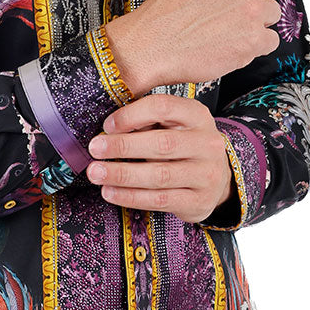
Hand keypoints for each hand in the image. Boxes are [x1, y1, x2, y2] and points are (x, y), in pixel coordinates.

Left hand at [85, 94, 233, 224]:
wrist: (215, 178)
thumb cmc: (183, 145)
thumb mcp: (173, 124)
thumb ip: (147, 121)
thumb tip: (108, 130)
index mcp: (197, 115)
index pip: (163, 107)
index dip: (131, 115)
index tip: (107, 126)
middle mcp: (207, 143)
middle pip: (161, 143)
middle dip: (123, 146)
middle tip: (95, 149)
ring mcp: (206, 174)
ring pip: (159, 175)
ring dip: (122, 174)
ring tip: (96, 173)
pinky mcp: (199, 201)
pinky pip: (159, 200)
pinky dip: (131, 197)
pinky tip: (110, 192)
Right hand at [105, 0, 291, 92]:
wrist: (152, 44)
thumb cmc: (169, 10)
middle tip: (240, 5)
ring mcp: (252, 8)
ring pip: (275, 13)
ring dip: (258, 21)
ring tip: (226, 26)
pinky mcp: (254, 39)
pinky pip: (271, 40)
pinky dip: (254, 45)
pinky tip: (229, 42)